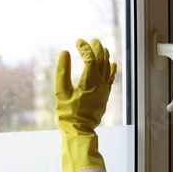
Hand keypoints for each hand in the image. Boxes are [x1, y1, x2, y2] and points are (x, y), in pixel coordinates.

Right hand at [55, 38, 116, 171]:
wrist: (79, 131)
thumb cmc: (68, 114)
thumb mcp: (60, 92)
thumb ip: (62, 71)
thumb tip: (64, 52)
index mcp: (89, 81)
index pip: (90, 58)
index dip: (84, 47)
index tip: (77, 41)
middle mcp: (100, 84)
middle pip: (102, 60)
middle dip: (97, 48)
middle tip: (91, 40)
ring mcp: (104, 90)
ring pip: (108, 68)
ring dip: (105, 56)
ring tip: (101, 47)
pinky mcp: (105, 96)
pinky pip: (111, 79)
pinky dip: (111, 69)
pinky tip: (112, 64)